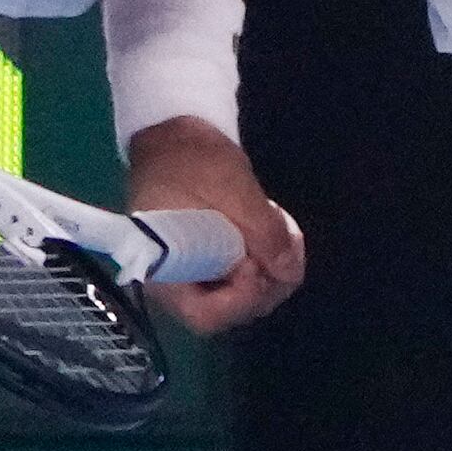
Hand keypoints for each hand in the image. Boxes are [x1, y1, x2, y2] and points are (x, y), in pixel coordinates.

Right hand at [123, 116, 304, 334]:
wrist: (173, 135)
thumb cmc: (193, 159)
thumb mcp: (234, 189)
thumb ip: (263, 233)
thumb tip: (287, 271)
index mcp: (163, 269)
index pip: (205, 315)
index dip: (241, 299)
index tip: (258, 263)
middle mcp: (173, 283)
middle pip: (227, 312)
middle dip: (265, 284)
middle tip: (288, 247)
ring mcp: (189, 275)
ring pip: (238, 297)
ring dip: (270, 272)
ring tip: (284, 234)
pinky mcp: (203, 264)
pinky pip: (236, 279)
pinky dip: (261, 262)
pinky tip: (273, 233)